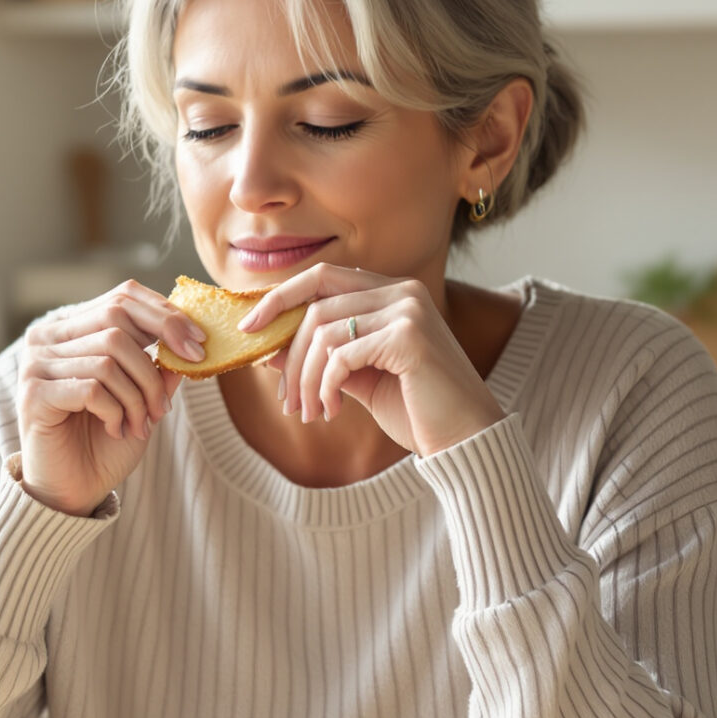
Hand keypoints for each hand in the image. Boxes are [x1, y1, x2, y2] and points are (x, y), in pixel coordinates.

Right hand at [16, 281, 207, 515]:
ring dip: (137, 397)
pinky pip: (92, 389)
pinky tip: (115, 429)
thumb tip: (189, 338)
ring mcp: (35, 363)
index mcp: (72, 326)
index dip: (165, 316)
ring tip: (141, 425)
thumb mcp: (143, 399)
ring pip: (108, 358)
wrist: (72, 489)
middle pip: (116, 320)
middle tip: (166, 404)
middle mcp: (47, 337)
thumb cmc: (105, 442)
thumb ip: (160, 367)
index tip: (197, 346)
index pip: (122, 297)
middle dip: (154, 364)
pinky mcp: (33, 394)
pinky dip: (116, 412)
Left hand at [238, 265, 503, 457]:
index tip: (249, 329)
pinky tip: (332, 411)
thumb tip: (267, 348)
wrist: (466, 440)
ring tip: (309, 413)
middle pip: (316, 304)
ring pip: (323, 333)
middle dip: (289, 354)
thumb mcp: (359, 379)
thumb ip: (322, 358)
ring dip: (305, 380)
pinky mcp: (408, 337)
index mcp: (392, 293)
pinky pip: (340, 356)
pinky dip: (326, 386)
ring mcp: (407, 310)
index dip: (279, 297)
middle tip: (286, 400)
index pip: (322, 277)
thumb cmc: (417, 409)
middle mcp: (402, 291)